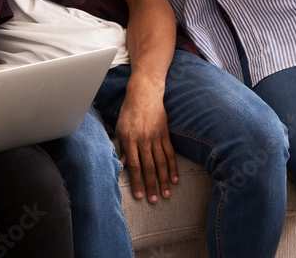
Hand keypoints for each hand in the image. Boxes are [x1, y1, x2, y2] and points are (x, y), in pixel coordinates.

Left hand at [116, 82, 178, 202]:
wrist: (144, 94)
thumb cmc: (129, 112)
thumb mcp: (120, 128)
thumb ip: (121, 147)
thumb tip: (121, 165)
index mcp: (130, 139)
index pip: (133, 165)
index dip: (136, 181)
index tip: (139, 194)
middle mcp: (143, 140)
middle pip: (148, 167)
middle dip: (150, 185)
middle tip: (152, 200)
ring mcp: (156, 137)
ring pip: (161, 163)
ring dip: (163, 180)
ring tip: (165, 195)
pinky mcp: (165, 135)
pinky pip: (170, 154)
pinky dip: (173, 167)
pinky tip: (174, 179)